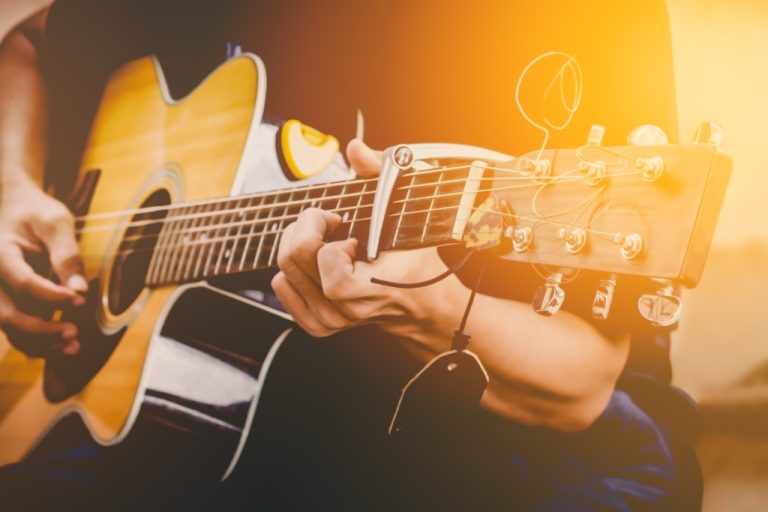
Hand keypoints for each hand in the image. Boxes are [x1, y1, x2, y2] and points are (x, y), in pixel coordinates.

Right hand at [0, 179, 85, 355]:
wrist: (14, 209)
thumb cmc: (36, 212)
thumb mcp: (55, 221)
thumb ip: (66, 252)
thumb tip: (79, 290)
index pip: (23, 283)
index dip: (51, 296)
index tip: (80, 300)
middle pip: (7, 314)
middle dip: (40, 329)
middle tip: (74, 332)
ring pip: (9, 328)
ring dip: (40, 342)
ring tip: (73, 346)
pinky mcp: (7, 302)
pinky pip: (15, 329)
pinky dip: (37, 342)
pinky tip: (64, 347)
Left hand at [271, 139, 459, 347]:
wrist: (422, 304)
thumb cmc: (415, 261)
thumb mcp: (406, 214)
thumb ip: (381, 176)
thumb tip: (356, 150)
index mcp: (371, 287)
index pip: (327, 260)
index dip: (331, 234)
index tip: (349, 229)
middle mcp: (346, 309)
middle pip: (294, 258)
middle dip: (307, 227)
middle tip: (330, 223)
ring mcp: (330, 321)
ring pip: (283, 269)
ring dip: (300, 244)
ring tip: (328, 242)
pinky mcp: (317, 325)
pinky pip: (281, 286)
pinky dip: (291, 266)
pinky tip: (316, 261)